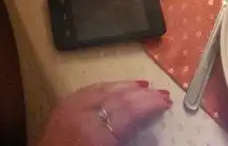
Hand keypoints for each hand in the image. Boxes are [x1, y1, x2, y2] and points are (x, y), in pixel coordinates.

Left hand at [37, 81, 170, 145]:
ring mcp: (70, 108)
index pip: (128, 111)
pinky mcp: (62, 107)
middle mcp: (82, 115)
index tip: (166, 102)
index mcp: (96, 135)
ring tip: (144, 87)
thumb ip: (129, 141)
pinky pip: (87, 91)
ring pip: (102, 89)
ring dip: (125, 87)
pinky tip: (115, 87)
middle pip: (117, 97)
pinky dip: (105, 87)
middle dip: (142, 94)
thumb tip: (148, 132)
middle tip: (163, 94)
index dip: (148, 104)